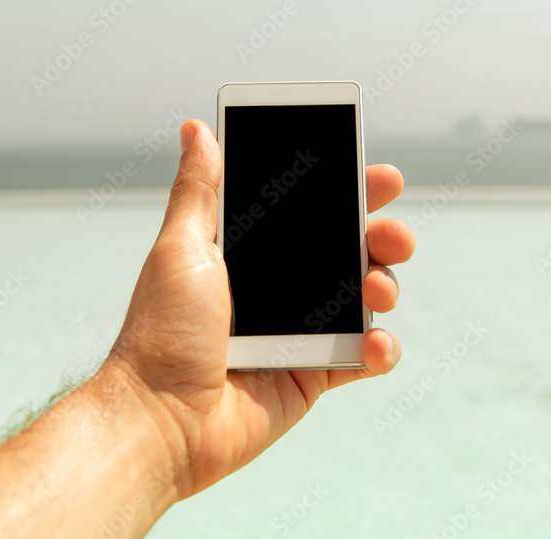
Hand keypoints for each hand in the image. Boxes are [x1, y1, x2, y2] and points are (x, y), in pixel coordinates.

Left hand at [105, 119, 414, 499]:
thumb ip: (200, 189)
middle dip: (382, 236)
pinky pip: (363, 358)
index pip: (311, 211)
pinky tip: (374, 344)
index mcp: (252, 253)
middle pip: (350, 250)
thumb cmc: (160, 333)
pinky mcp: (314, 375)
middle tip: (391, 235)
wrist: (161, 420)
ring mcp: (301, 331)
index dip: (349, 191)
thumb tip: (195, 129)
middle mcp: (282, 287)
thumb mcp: (179, 249)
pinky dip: (380, 349)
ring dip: (385, 286)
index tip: (380, 177)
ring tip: (375, 291)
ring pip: (365, 298)